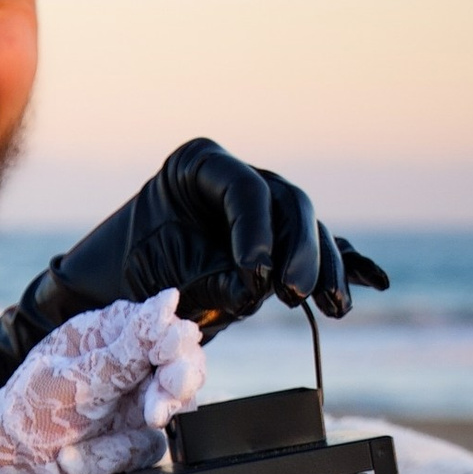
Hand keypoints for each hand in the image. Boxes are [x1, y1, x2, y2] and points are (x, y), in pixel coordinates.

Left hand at [0, 139, 388, 387]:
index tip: (258, 274)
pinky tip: (374, 280)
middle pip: (288, 206)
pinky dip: (341, 264)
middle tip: (298, 295)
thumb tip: (256, 288)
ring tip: (334, 307)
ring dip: (326, 268)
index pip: (245, 190)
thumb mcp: (159, 276)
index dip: (258, 231)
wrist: (99, 299)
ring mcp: (257, 212)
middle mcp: (234, 181)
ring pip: (307, 230)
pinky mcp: (270, 245)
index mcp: (199, 166)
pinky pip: (313, 249)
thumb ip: (209, 277)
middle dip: (301, 253)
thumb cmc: (118, 277)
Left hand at [0, 290, 206, 473]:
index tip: (176, 351)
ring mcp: (125, 407)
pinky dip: (106, 458)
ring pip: (166, 411)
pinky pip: (143, 450)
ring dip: (127, 435)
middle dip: (173, 386)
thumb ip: (127, 350)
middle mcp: (119, 368)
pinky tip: (71, 460)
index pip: (154, 327)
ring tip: (90, 445)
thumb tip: (169, 304)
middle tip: (158, 408)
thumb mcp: (74, 380)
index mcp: (101, 336)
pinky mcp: (127, 445)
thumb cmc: (24, 418)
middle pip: (175, 367)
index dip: (173, 340)